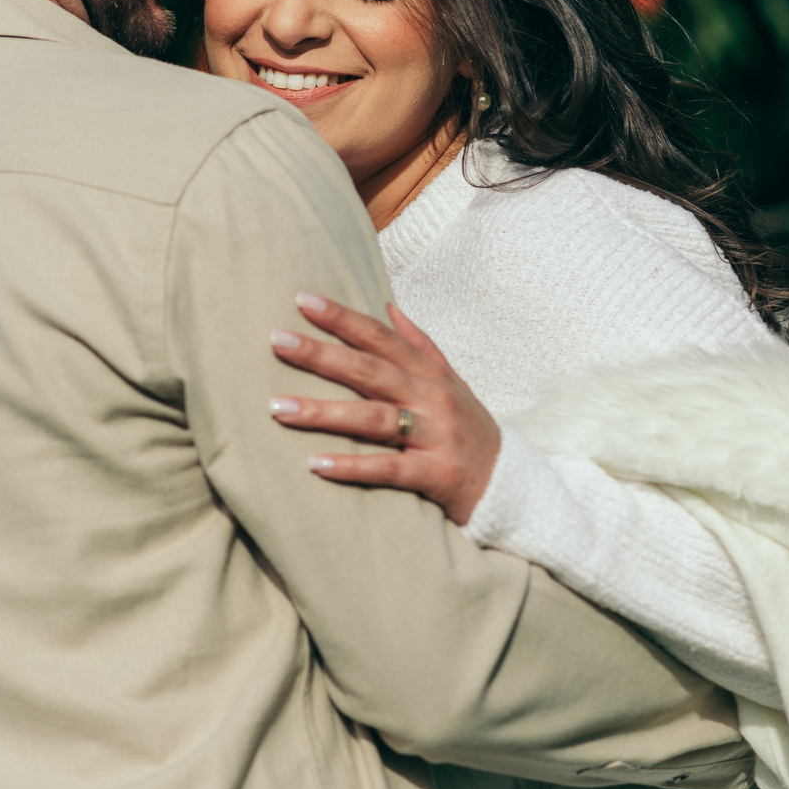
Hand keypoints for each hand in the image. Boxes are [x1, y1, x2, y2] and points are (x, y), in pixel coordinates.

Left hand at [268, 293, 500, 526]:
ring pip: (374, 419)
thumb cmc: (471, 432)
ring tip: (278, 407)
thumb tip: (389, 306)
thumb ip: (422, 346)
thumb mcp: (453, 383)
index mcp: (431, 375)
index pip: (382, 338)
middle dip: (322, 354)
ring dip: (323, 412)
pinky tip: (316, 464)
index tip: (303, 301)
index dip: (343, 318)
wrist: (512, 487)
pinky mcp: (438, 476)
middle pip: (371, 371)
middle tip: (276, 342)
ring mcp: (438, 437)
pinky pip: (389, 468)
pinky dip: (352, 466)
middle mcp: (434, 400)